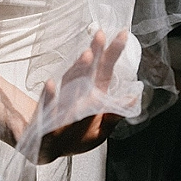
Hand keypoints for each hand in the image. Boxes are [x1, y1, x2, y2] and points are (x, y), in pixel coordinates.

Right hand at [37, 30, 127, 163]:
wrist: (46, 147)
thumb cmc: (74, 136)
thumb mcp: (100, 130)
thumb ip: (115, 114)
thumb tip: (134, 97)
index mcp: (92, 93)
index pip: (104, 68)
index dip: (113, 52)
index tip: (123, 34)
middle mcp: (77, 92)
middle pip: (87, 68)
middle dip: (95, 51)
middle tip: (101, 35)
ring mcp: (61, 100)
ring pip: (70, 81)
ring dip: (78, 69)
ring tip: (87, 55)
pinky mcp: (46, 115)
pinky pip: (47, 104)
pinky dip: (48, 95)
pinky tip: (50, 85)